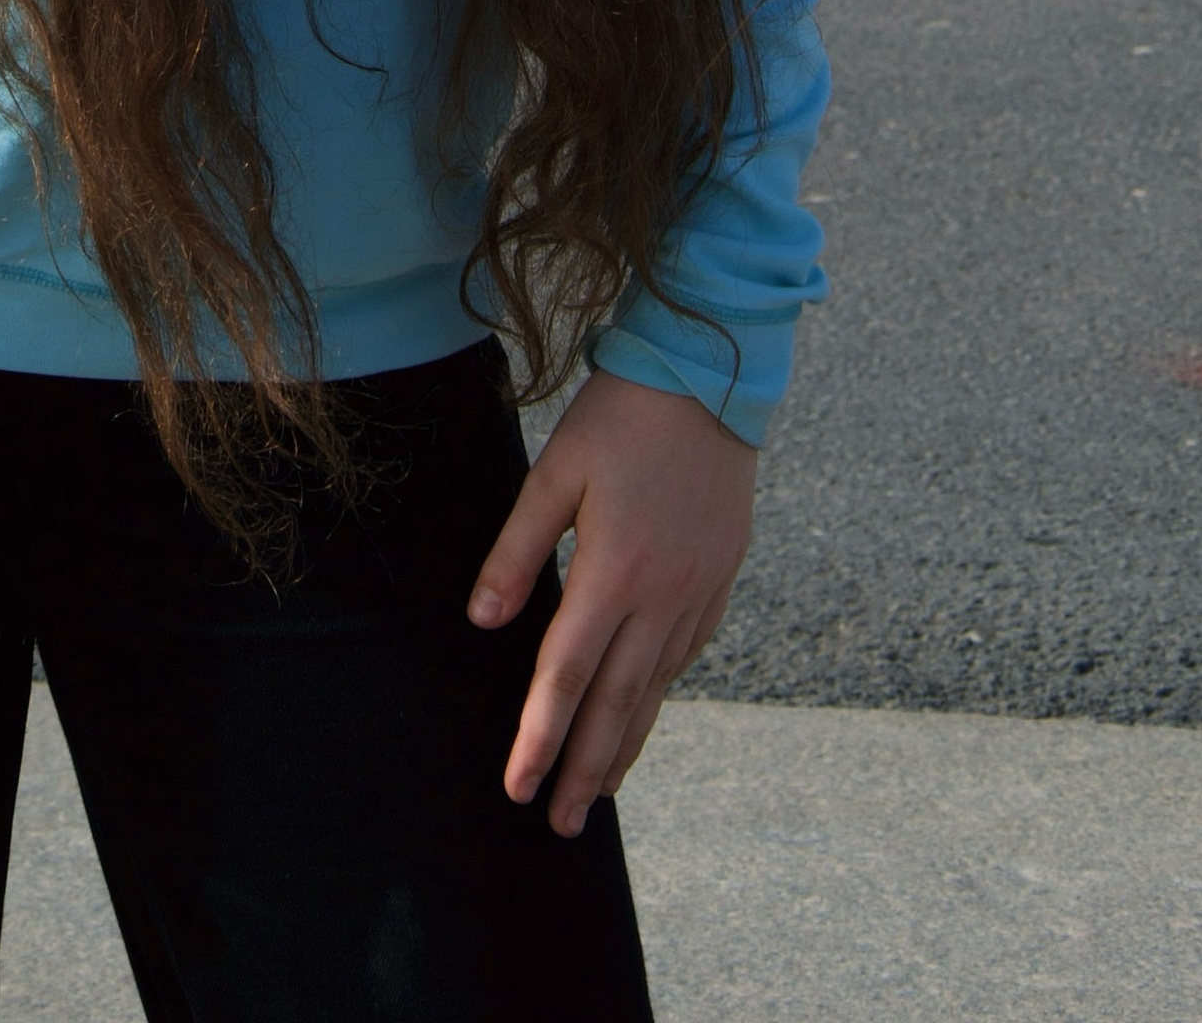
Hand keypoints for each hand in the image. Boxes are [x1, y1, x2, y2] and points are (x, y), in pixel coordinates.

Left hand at [468, 370, 755, 835]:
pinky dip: (659, 695)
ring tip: (597, 791)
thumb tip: (482, 621)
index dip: (539, 736)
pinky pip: (684, 656)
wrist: (711, 378)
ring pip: (655, 688)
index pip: (567, 675)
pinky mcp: (720, 579)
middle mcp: (661, 595)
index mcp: (613, 571)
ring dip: (624, 744)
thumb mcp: (555, 472)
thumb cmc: (621, 419)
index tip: (518, 786)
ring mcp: (697, 592)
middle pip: (616, 703)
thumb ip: (517, 550)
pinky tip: (642, 715)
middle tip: (559, 823)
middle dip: (583, 768)